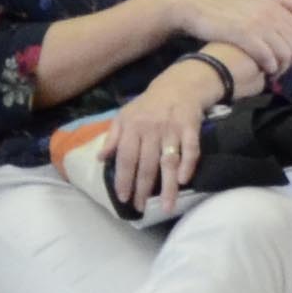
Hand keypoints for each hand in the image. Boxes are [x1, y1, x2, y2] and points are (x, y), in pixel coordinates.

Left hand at [106, 60, 220, 211]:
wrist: (180, 84)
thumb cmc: (149, 105)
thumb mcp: (125, 116)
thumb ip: (113, 137)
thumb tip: (99, 159)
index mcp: (133, 126)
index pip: (126, 158)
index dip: (124, 179)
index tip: (123, 198)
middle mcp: (151, 129)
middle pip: (146, 164)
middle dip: (142, 189)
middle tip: (140, 208)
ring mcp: (173, 129)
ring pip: (168, 162)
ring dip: (167, 186)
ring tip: (166, 207)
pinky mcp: (191, 128)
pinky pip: (191, 150)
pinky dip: (188, 165)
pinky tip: (184, 181)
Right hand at [161, 0, 291, 79]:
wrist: (195, 4)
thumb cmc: (224, 1)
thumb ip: (282, 1)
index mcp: (274, 3)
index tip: (290, 56)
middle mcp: (270, 12)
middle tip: (282, 67)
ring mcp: (258, 23)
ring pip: (284, 52)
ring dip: (282, 66)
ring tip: (273, 72)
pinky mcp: (244, 35)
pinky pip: (267, 56)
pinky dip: (269, 67)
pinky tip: (264, 71)